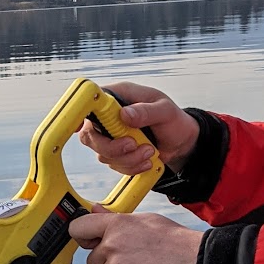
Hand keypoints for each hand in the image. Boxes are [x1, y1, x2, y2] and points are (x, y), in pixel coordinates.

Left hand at [68, 206, 202, 263]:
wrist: (193, 260)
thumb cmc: (173, 240)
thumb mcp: (144, 219)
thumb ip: (116, 218)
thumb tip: (96, 210)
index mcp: (115, 224)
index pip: (78, 228)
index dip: (82, 237)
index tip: (89, 242)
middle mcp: (111, 244)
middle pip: (91, 260)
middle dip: (106, 263)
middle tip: (130, 259)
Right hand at [79, 83, 198, 175]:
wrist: (181, 141)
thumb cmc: (173, 119)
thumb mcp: (165, 111)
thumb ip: (145, 111)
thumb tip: (124, 114)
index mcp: (119, 96)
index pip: (92, 102)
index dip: (81, 113)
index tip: (84, 125)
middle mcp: (110, 116)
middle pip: (91, 135)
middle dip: (112, 146)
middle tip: (133, 144)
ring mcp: (111, 135)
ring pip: (103, 154)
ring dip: (128, 158)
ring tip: (150, 151)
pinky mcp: (116, 152)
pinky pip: (114, 164)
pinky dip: (131, 166)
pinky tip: (147, 160)